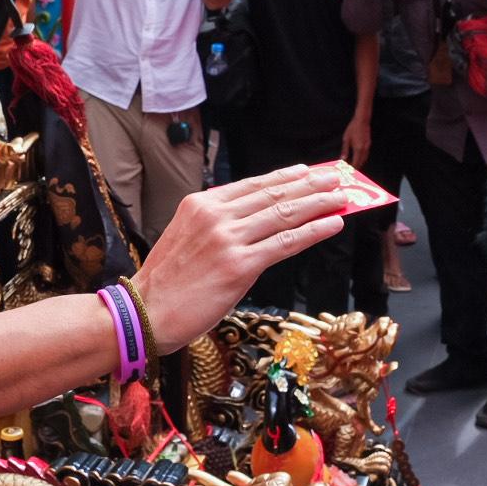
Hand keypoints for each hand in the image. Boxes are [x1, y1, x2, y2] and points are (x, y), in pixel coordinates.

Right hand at [132, 165, 346, 349]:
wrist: (146, 313)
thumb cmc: (168, 282)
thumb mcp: (187, 236)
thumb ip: (218, 224)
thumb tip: (259, 219)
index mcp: (200, 203)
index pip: (253, 184)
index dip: (285, 177)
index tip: (307, 171)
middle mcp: (215, 215)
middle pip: (273, 194)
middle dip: (308, 185)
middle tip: (334, 177)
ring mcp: (228, 239)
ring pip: (284, 214)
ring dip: (317, 203)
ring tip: (340, 197)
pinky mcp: (240, 265)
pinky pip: (286, 242)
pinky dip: (313, 231)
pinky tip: (331, 224)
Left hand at [340, 115, 371, 168]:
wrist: (362, 121)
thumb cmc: (352, 129)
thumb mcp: (346, 139)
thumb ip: (345, 150)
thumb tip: (343, 159)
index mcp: (358, 149)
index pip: (356, 162)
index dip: (352, 168)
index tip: (348, 171)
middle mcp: (364, 149)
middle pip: (361, 162)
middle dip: (356, 167)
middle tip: (351, 169)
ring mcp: (367, 147)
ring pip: (365, 158)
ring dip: (360, 162)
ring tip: (354, 164)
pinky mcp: (369, 144)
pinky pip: (366, 154)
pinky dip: (362, 158)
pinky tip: (358, 157)